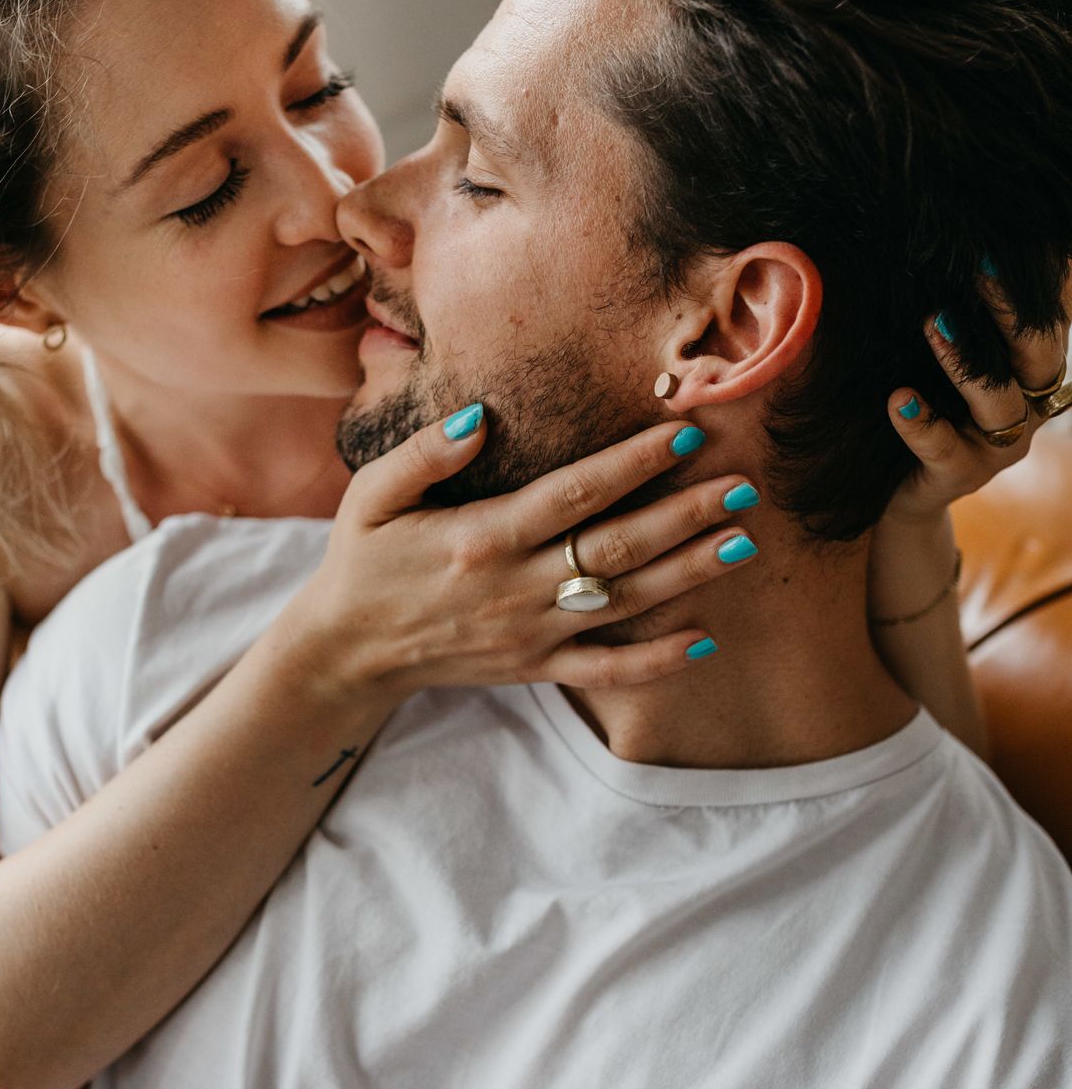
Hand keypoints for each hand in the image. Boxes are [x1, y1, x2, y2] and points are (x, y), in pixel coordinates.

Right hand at [285, 404, 760, 702]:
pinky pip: (605, 670)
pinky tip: (704, 640)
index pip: (573, 495)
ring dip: (688, 573)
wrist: (346, 650)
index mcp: (481, 537)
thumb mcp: (372, 495)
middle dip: (683, 515)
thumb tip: (480, 419)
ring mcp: (530, 632)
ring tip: (742, 541)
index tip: (683, 436)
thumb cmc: (363, 559)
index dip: (631, 465)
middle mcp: (515, 587)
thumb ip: (424, 455)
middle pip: (616, 547)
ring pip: (624, 602)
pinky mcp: (535, 666)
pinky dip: (655, 660)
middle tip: (741, 485)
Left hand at [883, 266, 1070, 525]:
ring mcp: (999, 446)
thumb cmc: (927, 401)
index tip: (1010, 241)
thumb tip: (954, 237)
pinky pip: (945, 450)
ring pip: (999, 403)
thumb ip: (959, 308)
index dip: (1043, 282)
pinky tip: (899, 399)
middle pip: (1038, 354)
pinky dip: (923, 424)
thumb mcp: (949, 355)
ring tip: (933, 323)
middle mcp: (1029, 404)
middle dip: (1012, 309)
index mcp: (1032, 367)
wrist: (898, 491)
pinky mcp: (959, 476)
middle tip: (981, 265)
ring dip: (967, 362)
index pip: (1052, 318)